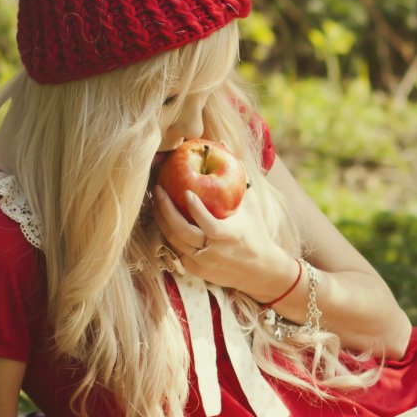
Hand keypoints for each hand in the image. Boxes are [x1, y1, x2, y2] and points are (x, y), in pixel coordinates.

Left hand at [153, 184, 297, 299]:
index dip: (197, 210)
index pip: (210, 226)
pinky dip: (168, 233)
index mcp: (231, 236)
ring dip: (162, 220)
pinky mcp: (196, 270)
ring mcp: (203, 263)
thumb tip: (224, 145)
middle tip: (159, 190)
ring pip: (174, 241)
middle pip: (183, 233)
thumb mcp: (251, 205)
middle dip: (166, 210)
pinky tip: (163, 218)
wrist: (259, 270)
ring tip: (156, 201)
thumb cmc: (255, 232)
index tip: (186, 192)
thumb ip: (238, 177)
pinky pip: (175, 250)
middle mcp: (215, 252)